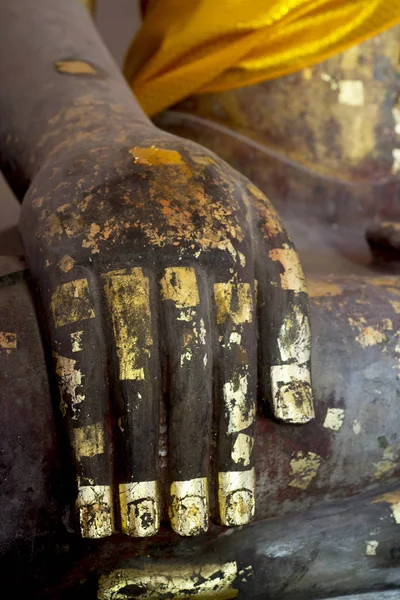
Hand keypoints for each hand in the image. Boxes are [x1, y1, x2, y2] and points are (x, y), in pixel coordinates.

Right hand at [20, 123, 312, 538]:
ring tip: (138, 519)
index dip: (236, 435)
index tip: (235, 502)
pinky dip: (82, 413)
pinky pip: (73, 345)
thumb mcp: (256, 224)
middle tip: (188, 524)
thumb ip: (285, 308)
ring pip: (131, 366)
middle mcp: (177, 250)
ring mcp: (114, 251)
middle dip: (191, 455)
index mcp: (233, 244)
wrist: (98, 140)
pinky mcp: (59, 255)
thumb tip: (292, 410)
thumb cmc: (186, 195)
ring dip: (135, 450)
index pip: (241, 358)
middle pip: (190, 372)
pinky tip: (88, 472)